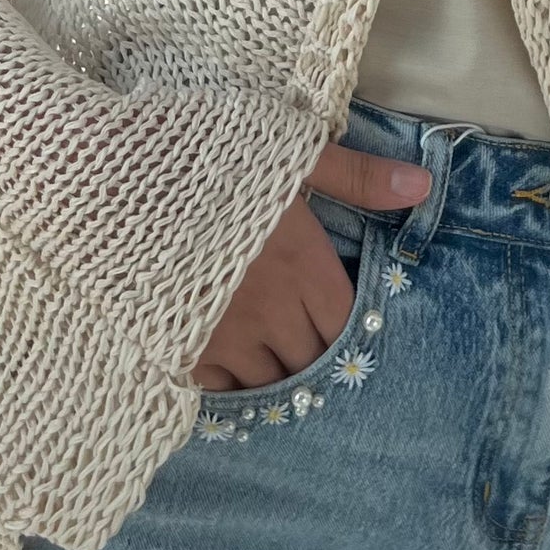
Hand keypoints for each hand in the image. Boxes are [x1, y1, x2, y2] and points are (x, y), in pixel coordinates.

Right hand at [189, 140, 428, 391]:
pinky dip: (231, 389)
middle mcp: (273, 312)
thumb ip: (359, 178)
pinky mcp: (181, 350)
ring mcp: (226, 337)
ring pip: (268, 384)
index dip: (347, 333)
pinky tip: (230, 375)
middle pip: (310, 362)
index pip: (346, 327)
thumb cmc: (213, 160)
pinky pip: (220, 393)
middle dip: (313, 358)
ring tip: (272, 364)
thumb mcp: (294, 156)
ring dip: (275, 376)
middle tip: (305, 348)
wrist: (126, 180)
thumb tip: (423, 185)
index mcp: (305, 266)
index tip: (337, 327)